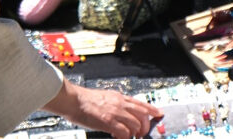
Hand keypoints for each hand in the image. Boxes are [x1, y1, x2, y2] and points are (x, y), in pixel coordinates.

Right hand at [42, 79, 162, 138]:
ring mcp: (115, 112)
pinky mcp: (109, 121)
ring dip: (136, 133)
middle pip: (142, 115)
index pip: (141, 103)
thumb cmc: (85, 100)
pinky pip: (124, 133)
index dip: (152, 109)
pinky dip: (125, 138)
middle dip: (145, 126)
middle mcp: (120, 104)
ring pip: (136, 124)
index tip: (159, 114)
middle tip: (142, 134)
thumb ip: (115, 103)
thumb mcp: (105, 97)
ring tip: (131, 138)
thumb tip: (122, 111)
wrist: (74, 100)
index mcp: (119, 97)